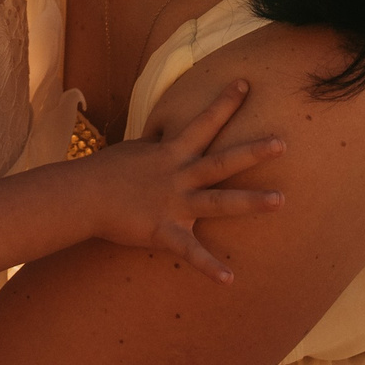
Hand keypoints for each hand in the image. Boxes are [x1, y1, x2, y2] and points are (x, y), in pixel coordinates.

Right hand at [81, 79, 284, 281]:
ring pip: (218, 201)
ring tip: (280, 201)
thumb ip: (155, 143)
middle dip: (253, 152)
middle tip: (283, 143)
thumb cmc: (106, 171)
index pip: (203, 123)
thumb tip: (160, 130)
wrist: (81, 195)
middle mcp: (178, 176)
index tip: (246, 84)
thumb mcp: (135, 149)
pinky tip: (230, 280)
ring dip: (250, 202)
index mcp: (171, 154)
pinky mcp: (162, 231)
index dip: (225, 103)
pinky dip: (209, 266)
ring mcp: (173, 204)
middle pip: (221, 161)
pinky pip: (190, 252)